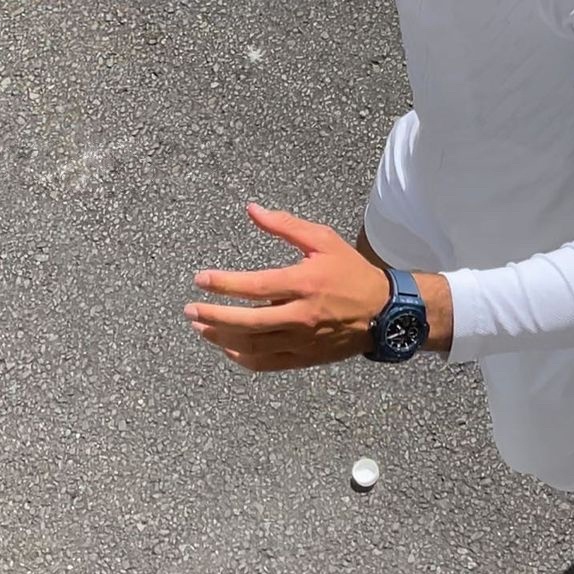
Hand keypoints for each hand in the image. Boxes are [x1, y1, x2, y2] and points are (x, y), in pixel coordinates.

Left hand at [185, 203, 391, 371]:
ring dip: (221, 338)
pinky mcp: (304, 358)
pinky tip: (226, 347)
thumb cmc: (351, 272)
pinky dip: (241, 358)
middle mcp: (301, 316)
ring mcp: (302, 341)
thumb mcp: (323, 240)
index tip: (200, 279)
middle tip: (190, 310)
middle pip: (248, 322)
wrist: (383, 312)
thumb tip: (252, 210)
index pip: (255, 287)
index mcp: (305, 283)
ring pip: (253, 346)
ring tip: (200, 327)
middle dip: (214, 317)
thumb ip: (285, 225)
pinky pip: (266, 363)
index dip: (224, 284)